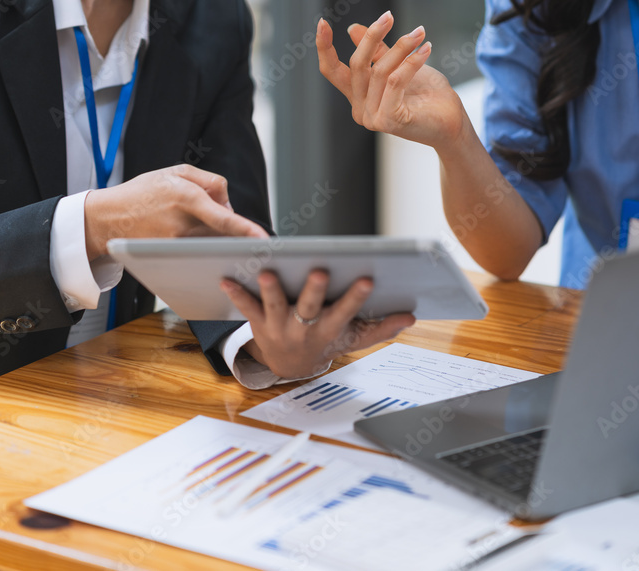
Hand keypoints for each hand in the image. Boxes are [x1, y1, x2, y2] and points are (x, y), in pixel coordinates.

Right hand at [84, 164, 267, 259]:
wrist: (107, 217)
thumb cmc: (145, 191)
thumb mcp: (178, 172)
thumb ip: (210, 182)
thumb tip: (229, 208)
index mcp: (186, 197)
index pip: (224, 219)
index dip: (246, 230)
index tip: (263, 240)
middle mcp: (181, 224)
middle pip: (221, 232)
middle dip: (230, 229)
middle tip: (223, 225)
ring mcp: (174, 244)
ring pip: (209, 243)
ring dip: (213, 235)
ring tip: (192, 224)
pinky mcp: (168, 256)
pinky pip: (194, 253)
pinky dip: (199, 245)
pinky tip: (184, 236)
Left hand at [221, 270, 415, 379]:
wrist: (288, 367)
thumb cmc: (325, 343)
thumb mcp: (353, 340)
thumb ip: (380, 329)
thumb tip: (410, 318)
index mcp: (328, 330)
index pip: (345, 313)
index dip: (355, 298)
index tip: (366, 280)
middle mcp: (303, 330)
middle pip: (309, 308)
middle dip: (314, 290)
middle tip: (319, 271)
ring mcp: (278, 327)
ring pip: (275, 307)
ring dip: (271, 290)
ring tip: (267, 272)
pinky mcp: (258, 323)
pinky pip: (245, 308)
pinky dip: (237, 294)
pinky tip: (227, 277)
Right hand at [316, 11, 469, 153]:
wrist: (451, 122)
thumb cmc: (427, 95)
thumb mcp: (399, 66)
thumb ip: (377, 52)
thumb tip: (352, 28)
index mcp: (357, 97)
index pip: (332, 71)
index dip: (324, 48)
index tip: (322, 22)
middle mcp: (360, 110)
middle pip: (358, 64)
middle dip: (372, 36)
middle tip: (389, 15)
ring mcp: (372, 118)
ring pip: (380, 70)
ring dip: (402, 47)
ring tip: (420, 33)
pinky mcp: (388, 120)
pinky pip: (395, 81)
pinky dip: (411, 62)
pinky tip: (426, 49)